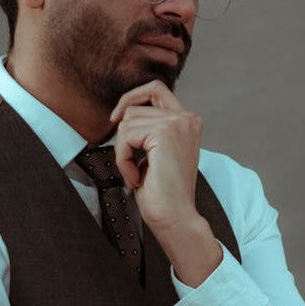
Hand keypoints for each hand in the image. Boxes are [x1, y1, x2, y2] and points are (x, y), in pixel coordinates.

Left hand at [109, 80, 220, 284]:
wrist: (174, 217)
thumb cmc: (162, 192)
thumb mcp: (155, 151)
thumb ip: (149, 128)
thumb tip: (123, 111)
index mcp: (188, 121)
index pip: (155, 88)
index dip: (131, 98)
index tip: (116, 119)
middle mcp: (187, 118)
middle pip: (135, 107)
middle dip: (124, 137)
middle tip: (132, 165)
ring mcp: (178, 123)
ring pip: (127, 122)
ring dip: (123, 151)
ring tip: (136, 174)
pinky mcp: (165, 132)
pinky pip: (126, 137)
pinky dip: (123, 159)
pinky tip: (136, 178)